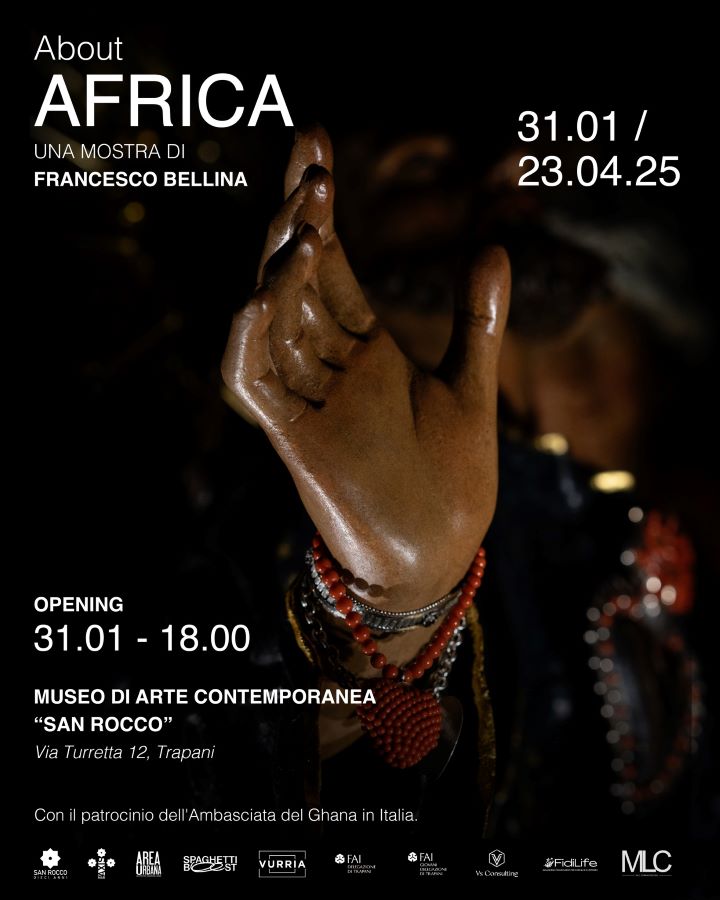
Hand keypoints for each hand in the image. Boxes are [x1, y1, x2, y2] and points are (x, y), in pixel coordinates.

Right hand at [222, 126, 509, 608]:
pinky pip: (255, 383)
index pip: (329, 266)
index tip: (316, 145)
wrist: (440, 552)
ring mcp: (307, 402)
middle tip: (311, 158)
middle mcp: (328, 369)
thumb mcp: (471, 383)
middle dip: (295, 218)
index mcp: (363, 351)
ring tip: (304, 217)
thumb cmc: (451, 478)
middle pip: (294, 281)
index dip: (318, 208)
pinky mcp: (296, 440)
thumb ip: (477, 319)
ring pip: (270, 323)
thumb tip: (494, 245)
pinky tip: (262, 294)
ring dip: (279, 270)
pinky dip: (251, 339)